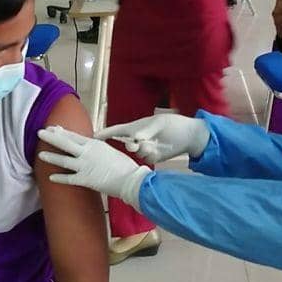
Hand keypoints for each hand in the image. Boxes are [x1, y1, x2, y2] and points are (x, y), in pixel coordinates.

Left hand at [38, 127, 151, 206]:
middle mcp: (86, 153)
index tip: (52, 128)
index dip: (61, 131)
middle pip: (64, 143)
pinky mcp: (85, 180)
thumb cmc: (124, 165)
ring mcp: (84, 166)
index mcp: (94, 144)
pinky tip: (50, 177)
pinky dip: (59, 178)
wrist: (130, 179)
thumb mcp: (109, 150)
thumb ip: (97, 148)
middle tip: (40, 132)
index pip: (73, 135)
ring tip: (40, 155)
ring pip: (63, 160)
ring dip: (51, 157)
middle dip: (51, 137)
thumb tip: (90, 147)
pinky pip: (69, 179)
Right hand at [96, 114, 210, 164]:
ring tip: (155, 144)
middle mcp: (138, 138)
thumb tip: (135, 138)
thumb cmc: (173, 123)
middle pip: (126, 145)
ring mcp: (145, 148)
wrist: (189, 136)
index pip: (116, 130)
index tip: (92, 138)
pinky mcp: (153, 156)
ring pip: (138, 153)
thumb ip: (146, 130)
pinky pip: (147, 159)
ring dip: (145, 150)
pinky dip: (153, 155)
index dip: (104, 134)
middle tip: (138, 144)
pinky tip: (160, 150)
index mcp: (136, 127)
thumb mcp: (160, 123)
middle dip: (131, 146)